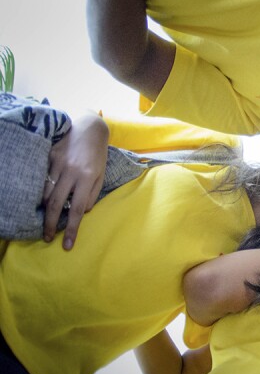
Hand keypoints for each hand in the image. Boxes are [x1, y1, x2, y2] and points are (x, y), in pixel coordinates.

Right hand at [42, 114, 108, 249]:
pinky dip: (42, 192)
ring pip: (46, 193)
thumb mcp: (101, 175)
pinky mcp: (49, 157)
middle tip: (48, 238)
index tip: (68, 245)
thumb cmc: (98, 155)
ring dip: (44, 209)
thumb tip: (82, 212)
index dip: (72, 229)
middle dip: (51, 224)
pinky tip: (43, 200)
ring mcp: (57, 164)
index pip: (77, 210)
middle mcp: (71, 172)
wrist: (89, 128)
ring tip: (46, 220)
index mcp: (88, 178)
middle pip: (56, 205)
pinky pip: (43, 179)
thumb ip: (92, 195)